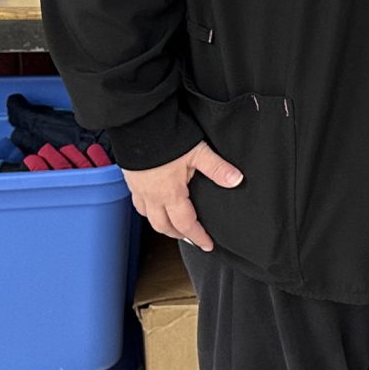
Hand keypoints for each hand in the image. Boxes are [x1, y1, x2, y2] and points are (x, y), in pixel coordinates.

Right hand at [123, 141, 244, 252]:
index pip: (185, 224)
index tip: (207, 245)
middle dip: (178, 235)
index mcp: (170, 194)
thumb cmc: (165, 137)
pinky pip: (138, 204)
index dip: (197, 236)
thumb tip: (237, 180)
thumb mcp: (197, 151)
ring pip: (149, 217)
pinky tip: (155, 205)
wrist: (136, 124)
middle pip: (163, 227)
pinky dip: (148, 211)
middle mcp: (152, 197)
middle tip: (192, 237)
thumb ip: (217, 168)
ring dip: (162, 225)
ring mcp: (139, 189)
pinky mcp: (131, 180)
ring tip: (174, 225)